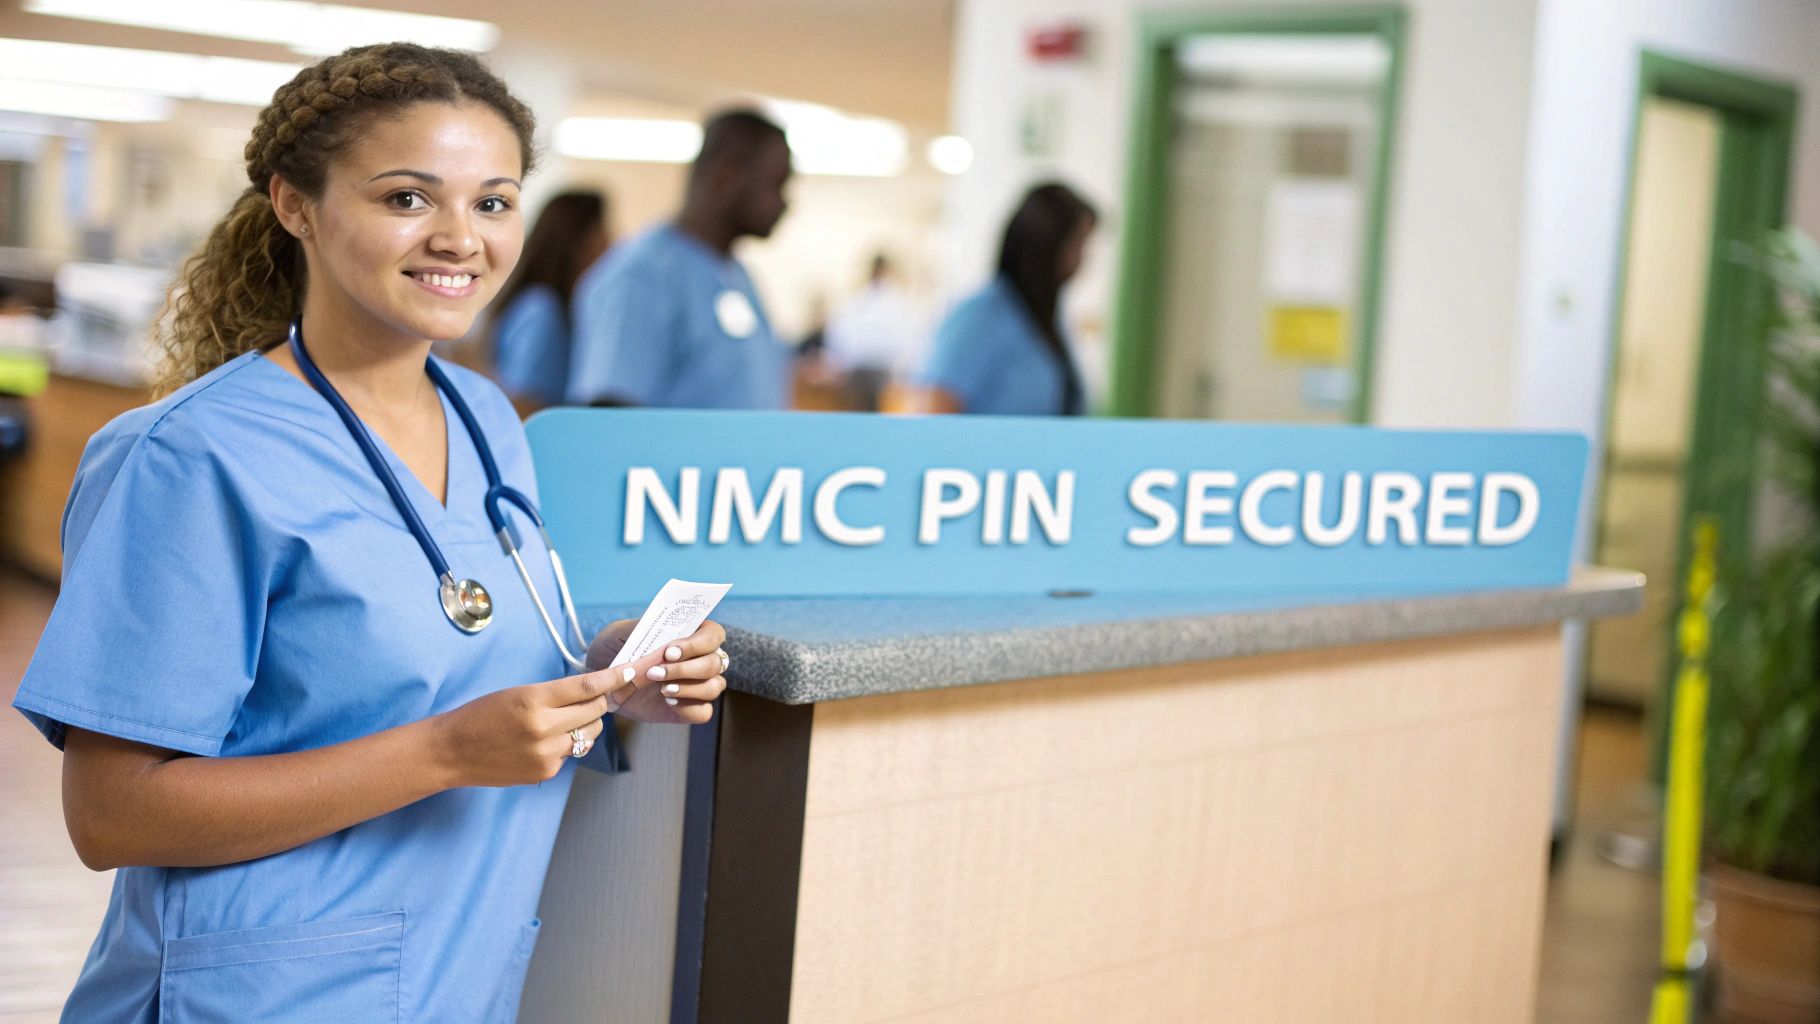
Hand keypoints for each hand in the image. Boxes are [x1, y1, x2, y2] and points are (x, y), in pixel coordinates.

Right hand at [430, 666, 632, 787]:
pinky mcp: (546, 772)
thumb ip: (555, 693)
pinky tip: (544, 740)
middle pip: (595, 711)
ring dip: (586, 724)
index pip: (586, 687)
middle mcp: (544, 728)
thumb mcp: (517, 692)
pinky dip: (567, 743)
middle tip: (592, 696)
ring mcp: (546, 754)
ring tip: (564, 719)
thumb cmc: (481, 715)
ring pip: (589, 734)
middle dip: (599, 701)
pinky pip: (572, 753)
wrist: (452, 751)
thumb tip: (592, 691)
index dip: (612, 679)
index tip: (628, 673)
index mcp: (534, 700)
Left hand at [586, 620, 728, 725]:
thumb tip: (661, 652)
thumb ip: (641, 634)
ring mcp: (696, 684)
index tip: (669, 652)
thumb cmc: (614, 647)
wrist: (602, 677)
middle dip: (685, 669)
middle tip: (654, 674)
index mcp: (691, 633)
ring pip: (714, 687)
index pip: (713, 635)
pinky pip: (703, 712)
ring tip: (661, 690)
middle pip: (714, 663)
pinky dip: (688, 708)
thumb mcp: (620, 633)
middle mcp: (700, 658)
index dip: (696, 644)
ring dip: (688, 689)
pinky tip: (668, 703)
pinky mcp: (688, 707)